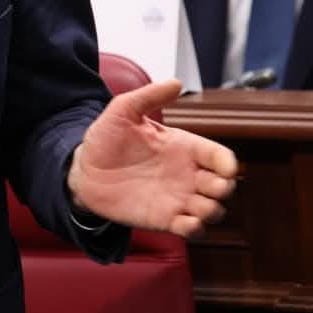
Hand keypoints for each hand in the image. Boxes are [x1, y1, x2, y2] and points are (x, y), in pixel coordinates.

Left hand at [67, 79, 238, 238]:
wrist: (84, 170)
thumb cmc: (106, 138)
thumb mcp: (123, 111)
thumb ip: (148, 96)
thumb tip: (177, 83)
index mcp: (184, 147)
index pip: (220, 156)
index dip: (228, 163)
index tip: (225, 168)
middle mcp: (187, 174)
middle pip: (224, 186)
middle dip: (224, 189)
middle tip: (209, 187)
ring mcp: (177, 198)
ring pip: (214, 210)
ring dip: (212, 211)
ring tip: (195, 207)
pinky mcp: (164, 219)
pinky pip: (192, 230)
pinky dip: (196, 229)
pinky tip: (185, 222)